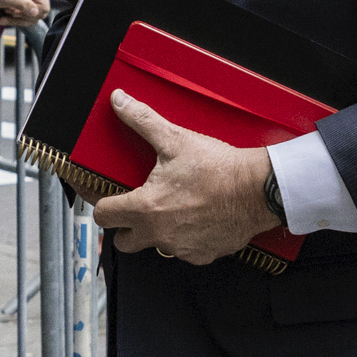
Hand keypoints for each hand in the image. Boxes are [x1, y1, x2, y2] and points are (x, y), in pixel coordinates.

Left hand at [0, 0, 47, 26]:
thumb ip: (22, 4)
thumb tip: (36, 13)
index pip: (44, 8)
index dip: (30, 14)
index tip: (14, 11)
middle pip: (39, 14)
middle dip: (22, 16)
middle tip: (8, 10)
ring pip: (33, 18)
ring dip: (17, 18)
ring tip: (5, 11)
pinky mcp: (27, 3)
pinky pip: (27, 18)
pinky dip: (15, 20)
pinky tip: (4, 17)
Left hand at [91, 90, 278, 263]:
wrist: (258, 189)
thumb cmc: (219, 168)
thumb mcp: (174, 139)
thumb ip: (141, 120)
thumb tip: (120, 102)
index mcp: (145, 208)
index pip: (103, 215)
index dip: (99, 201)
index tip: (100, 193)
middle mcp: (159, 234)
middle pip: (123, 241)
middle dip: (123, 225)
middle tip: (133, 206)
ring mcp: (180, 248)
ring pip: (154, 246)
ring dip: (155, 231)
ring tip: (168, 208)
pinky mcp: (202, 254)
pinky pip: (183, 251)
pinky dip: (183, 238)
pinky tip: (192, 218)